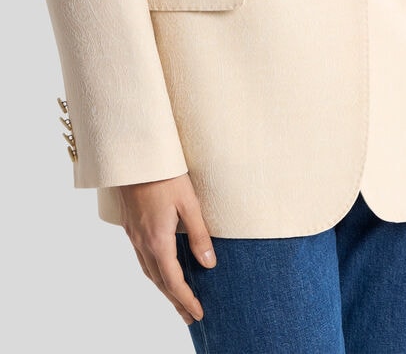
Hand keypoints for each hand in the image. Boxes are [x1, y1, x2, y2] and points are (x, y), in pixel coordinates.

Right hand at [117, 173, 216, 324]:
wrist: (135, 157)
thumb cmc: (164, 176)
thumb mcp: (189, 203)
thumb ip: (199, 235)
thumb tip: (209, 264)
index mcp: (158, 239)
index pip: (173, 280)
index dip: (186, 299)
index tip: (198, 313)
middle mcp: (142, 241)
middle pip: (159, 281)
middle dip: (175, 301)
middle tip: (189, 316)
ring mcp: (133, 234)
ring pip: (147, 270)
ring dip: (163, 288)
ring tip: (176, 299)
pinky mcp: (129, 225)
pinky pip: (141, 257)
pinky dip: (153, 271)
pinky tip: (159, 268)